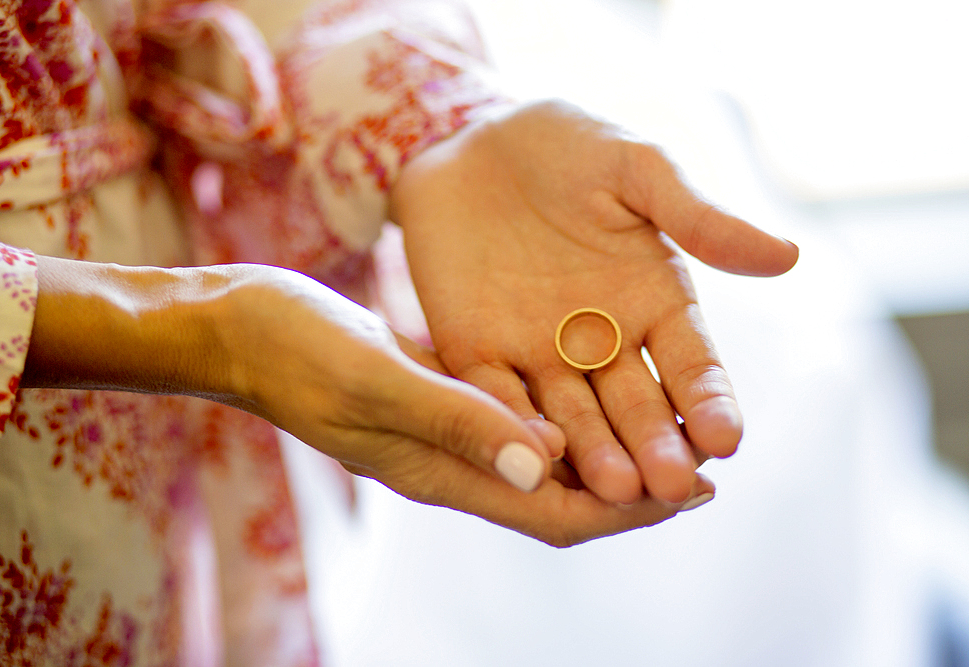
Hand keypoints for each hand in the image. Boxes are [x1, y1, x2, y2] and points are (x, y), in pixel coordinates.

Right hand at [221, 265, 715, 545]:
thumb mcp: (377, 380)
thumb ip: (456, 420)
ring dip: (603, 450)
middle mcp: (451, 464)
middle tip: (703, 459)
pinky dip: (560, 412)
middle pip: (561, 497)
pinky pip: (513, 420)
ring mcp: (443, 433)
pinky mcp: (436, 397)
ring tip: (664, 423)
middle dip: (634, 487)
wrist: (244, 329)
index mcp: (442, 473)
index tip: (698, 491)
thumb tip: (543, 467)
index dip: (630, 511)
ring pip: (542, 459)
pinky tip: (588, 383)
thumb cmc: (298, 353)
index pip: (557, 514)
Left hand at [391, 100, 797, 504]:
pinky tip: (535, 454)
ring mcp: (538, 351)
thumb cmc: (564, 146)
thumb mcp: (637, 169)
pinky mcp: (477, 351)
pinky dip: (515, 423)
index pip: (691, 364)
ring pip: (573, 415)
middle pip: (636, 404)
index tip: (728, 439)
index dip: (710, 401)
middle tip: (672, 488)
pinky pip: (498, 394)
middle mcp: (602, 339)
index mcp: (652, 301)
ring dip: (594, 454)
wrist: (469, 137)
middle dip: (655, 444)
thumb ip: (698, 216)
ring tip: (615, 489)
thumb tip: (788, 256)